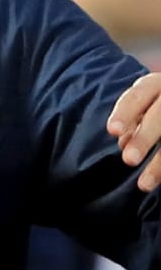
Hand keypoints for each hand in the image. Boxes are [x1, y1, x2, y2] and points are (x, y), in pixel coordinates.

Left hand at [108, 72, 160, 190]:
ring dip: (159, 164)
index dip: (125, 113)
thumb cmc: (155, 103)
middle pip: (159, 116)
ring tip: (143, 184)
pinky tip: (158, 180)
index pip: (137, 96)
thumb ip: (133, 118)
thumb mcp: (145, 102)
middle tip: (129, 160)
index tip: (113, 131)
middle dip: (144, 138)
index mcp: (155, 85)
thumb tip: (123, 142)